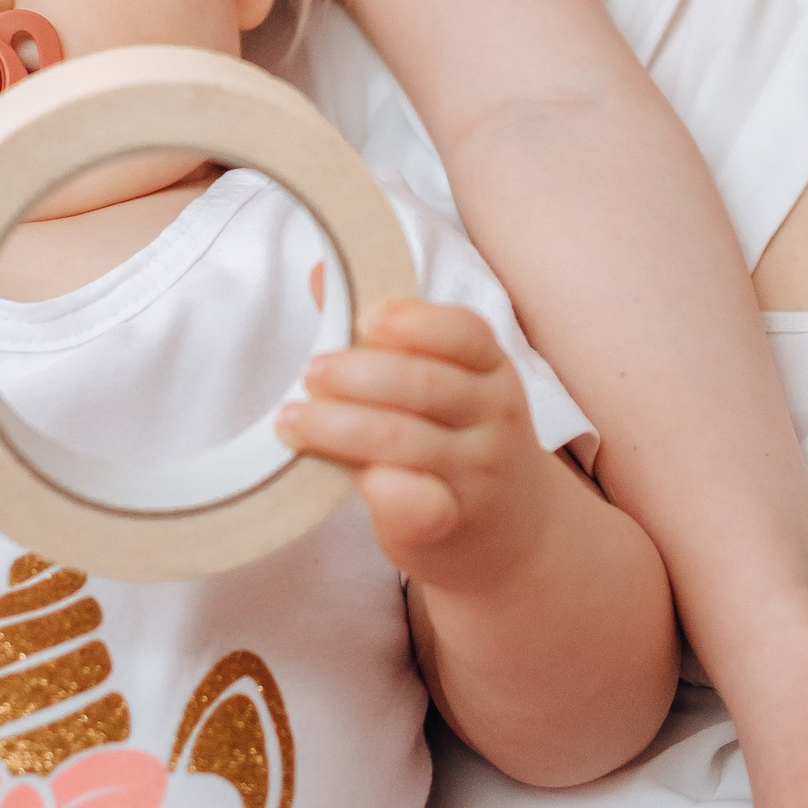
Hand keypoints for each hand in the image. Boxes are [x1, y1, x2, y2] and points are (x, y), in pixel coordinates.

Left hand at [280, 299, 558, 593]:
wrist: (515, 536)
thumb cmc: (458, 445)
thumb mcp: (443, 385)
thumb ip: (388, 336)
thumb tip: (323, 271)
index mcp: (491, 368)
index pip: (464, 332)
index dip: (413, 321)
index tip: (364, 320)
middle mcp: (495, 416)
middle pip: (426, 384)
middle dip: (358, 375)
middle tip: (309, 373)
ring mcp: (477, 473)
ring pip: (407, 440)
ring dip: (340, 427)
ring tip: (293, 420)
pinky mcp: (454, 524)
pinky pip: (421, 503)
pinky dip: (386, 488)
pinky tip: (355, 479)